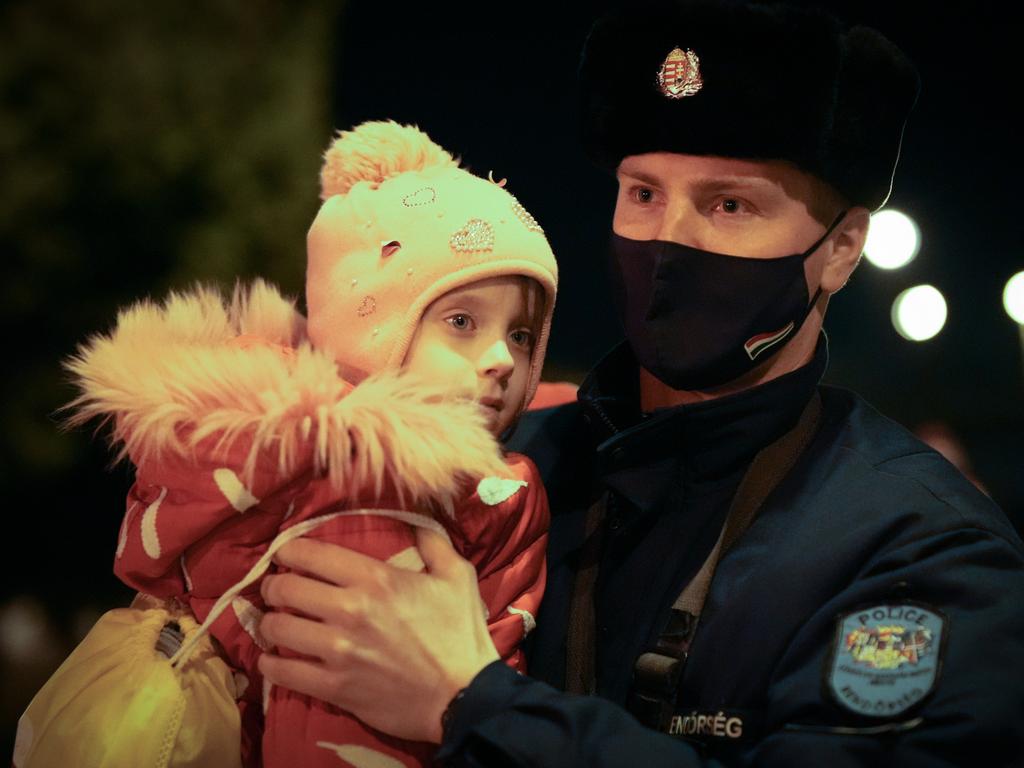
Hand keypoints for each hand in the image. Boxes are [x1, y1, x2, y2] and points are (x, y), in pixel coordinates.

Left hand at [257, 527, 499, 742]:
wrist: (465, 697)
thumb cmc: (461, 633)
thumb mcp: (457, 576)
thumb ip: (433, 542)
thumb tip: (417, 518)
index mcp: (376, 579)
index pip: (310, 553)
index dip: (289, 550)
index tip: (287, 554)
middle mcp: (350, 610)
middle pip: (285, 588)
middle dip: (275, 585)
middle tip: (279, 588)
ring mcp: (339, 651)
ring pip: (277, 628)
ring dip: (271, 623)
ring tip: (278, 622)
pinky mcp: (335, 687)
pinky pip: (283, 672)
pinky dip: (271, 663)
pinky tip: (275, 658)